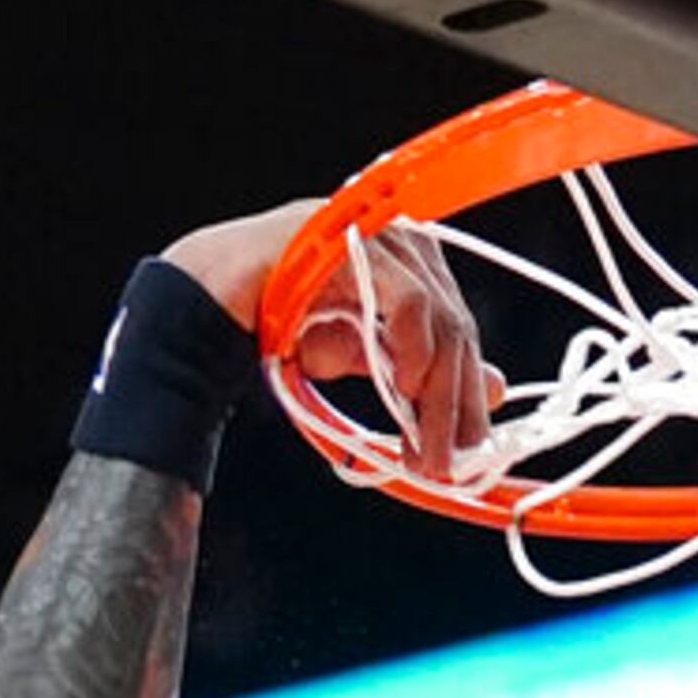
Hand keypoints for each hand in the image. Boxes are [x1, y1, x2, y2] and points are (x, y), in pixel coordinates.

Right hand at [165, 202, 496, 478]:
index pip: (458, 329)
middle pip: (454, 328)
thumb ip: (414, 367)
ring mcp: (378, 234)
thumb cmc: (277, 323)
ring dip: (437, 394)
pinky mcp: (353, 241)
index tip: (468, 449)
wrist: (204, 303)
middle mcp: (403, 238)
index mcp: (412, 259)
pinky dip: (413, 349)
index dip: (467, 393)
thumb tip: (492, 388)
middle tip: (448, 463)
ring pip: (439, 319)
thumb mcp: (357, 352)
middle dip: (455, 405)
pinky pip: (405, 299)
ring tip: (427, 447)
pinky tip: (405, 389)